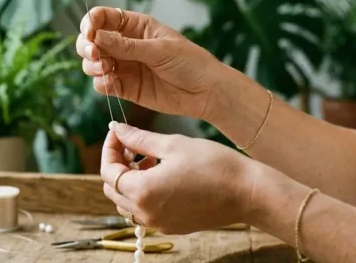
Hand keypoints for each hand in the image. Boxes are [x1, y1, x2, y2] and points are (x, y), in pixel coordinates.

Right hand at [76, 7, 223, 118]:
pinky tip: (111, 83)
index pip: (103, 18)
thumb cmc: (190, 63)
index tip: (90, 33)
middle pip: (91, 41)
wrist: (205, 92)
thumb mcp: (159, 49)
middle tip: (95, 54)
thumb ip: (127, 46)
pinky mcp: (125, 88)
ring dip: (92, 65)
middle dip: (87, 46)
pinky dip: (101, 83)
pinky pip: (103, 84)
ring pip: (93, 63)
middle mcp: (125, 45)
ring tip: (105, 69)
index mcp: (135, 26)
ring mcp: (124, 66)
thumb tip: (97, 37)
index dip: (91, 23)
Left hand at [100, 122, 256, 233]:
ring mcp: (158, 224)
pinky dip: (144, 193)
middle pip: (112, 189)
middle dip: (117, 164)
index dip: (109, 149)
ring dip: (129, 180)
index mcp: (143, 191)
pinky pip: (144, 211)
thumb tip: (117, 129)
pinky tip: (162, 175)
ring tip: (150, 160)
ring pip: (125, 202)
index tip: (118, 134)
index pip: (107, 171)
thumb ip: (139, 138)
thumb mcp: (172, 144)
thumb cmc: (214, 164)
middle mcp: (146, 213)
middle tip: (133, 145)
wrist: (248, 193)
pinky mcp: (171, 227)